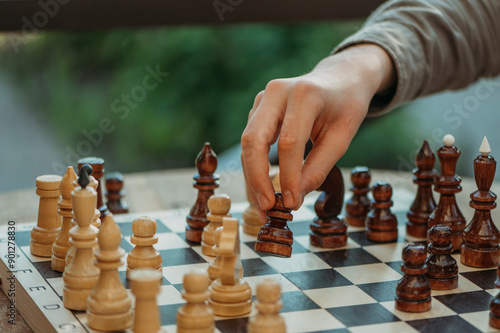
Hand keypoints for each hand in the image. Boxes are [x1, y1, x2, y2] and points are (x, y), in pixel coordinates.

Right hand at [241, 44, 395, 219]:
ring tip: (262, 206)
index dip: (288, 176)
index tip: (291, 204)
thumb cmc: (346, 106)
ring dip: (251, 177)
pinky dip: (254, 167)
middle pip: (254, 139)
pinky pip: (250, 140)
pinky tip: (261, 189)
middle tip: (266, 208)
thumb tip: (293, 198)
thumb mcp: (342, 137)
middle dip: (257, 178)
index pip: (289, 141)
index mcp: (305, 95)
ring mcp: (263, 98)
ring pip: (247, 142)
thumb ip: (318, 168)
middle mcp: (277, 92)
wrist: (340, 78)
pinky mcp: (258, 108)